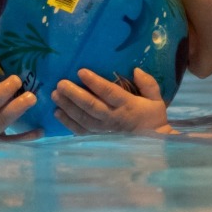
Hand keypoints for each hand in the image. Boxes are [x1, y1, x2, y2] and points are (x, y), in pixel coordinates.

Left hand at [52, 67, 171, 134]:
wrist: (153, 141)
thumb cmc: (152, 117)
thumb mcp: (156, 100)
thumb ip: (148, 84)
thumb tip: (136, 70)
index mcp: (128, 106)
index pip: (110, 93)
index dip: (95, 82)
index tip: (81, 71)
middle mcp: (114, 117)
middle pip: (92, 106)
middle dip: (75, 94)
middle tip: (60, 84)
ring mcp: (105, 129)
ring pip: (83, 119)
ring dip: (68, 107)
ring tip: (55, 95)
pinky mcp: (99, 136)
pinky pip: (81, 131)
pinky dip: (68, 123)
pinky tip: (57, 113)